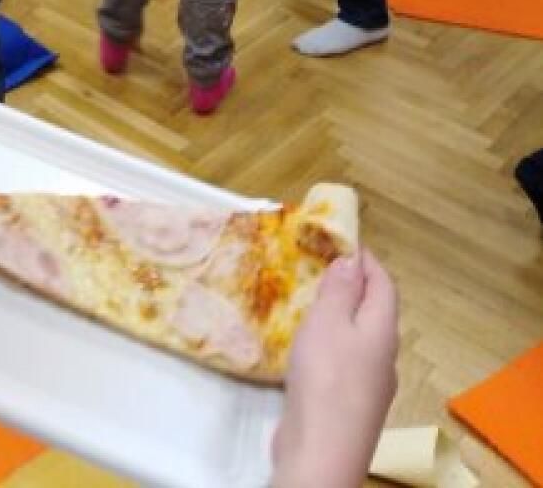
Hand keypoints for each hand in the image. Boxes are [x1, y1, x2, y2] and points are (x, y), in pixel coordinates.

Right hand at [272, 251, 398, 487]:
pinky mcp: (350, 407)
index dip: (367, 262)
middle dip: (354, 288)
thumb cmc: (326, 377)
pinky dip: (332, 347)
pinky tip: (309, 352)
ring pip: (361, 340)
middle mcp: (384, 358)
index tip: (345, 242)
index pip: (384, 286)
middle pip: (375, 313)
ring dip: (341, 319)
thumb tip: (353, 261)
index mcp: (383, 331)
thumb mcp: (328, 322)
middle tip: (322, 270)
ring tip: (310, 306)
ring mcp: (370, 387)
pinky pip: (346, 364)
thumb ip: (340, 290)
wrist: (322, 453)